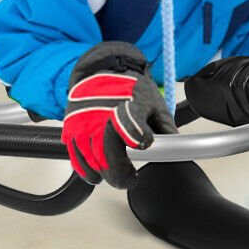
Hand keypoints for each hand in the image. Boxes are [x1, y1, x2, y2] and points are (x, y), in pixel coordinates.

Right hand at [61, 41, 177, 188]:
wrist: (102, 70)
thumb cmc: (130, 88)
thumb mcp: (155, 103)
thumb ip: (165, 127)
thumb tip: (176, 148)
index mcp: (129, 106)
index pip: (132, 128)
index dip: (140, 138)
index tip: (144, 143)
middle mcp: (103, 114)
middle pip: (108, 154)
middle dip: (121, 174)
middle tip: (130, 179)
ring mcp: (85, 122)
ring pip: (92, 160)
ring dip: (105, 174)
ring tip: (116, 175)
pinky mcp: (72, 128)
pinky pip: (76, 157)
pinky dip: (86, 170)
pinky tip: (96, 174)